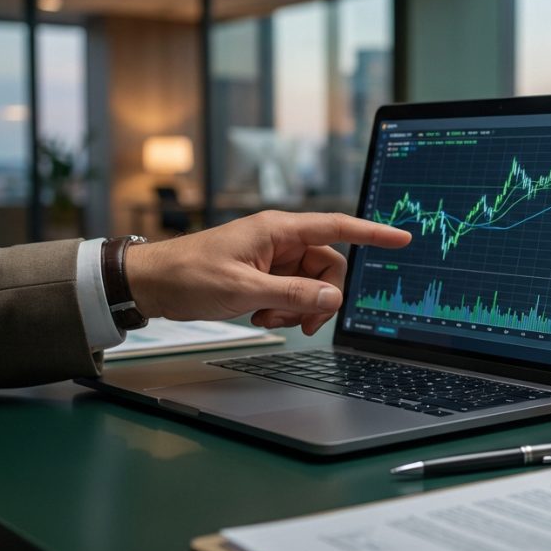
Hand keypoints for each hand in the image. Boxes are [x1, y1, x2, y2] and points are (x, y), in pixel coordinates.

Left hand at [125, 211, 410, 334]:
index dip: (372, 233)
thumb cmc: (187, 275)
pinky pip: (291, 293)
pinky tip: (259, 317)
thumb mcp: (244, 290)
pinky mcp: (262, 275)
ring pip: (310, 285)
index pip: (337, 227)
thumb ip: (293, 295)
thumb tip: (331, 300)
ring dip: (297, 307)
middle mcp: (279, 240)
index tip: (401, 238)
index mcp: (278, 230)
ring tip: (267, 318)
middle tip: (301, 322)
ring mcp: (272, 259)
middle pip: (327, 267)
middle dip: (319, 297)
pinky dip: (283, 310)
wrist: (149, 285)